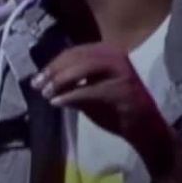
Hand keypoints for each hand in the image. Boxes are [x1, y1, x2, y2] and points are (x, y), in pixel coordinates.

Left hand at [31, 42, 173, 167]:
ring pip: (82, 68)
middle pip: (76, 56)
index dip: (54, 64)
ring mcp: (121, 70)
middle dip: (53, 71)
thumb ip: (72, 83)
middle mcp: (116, 55)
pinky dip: (69, 96)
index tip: (38, 77)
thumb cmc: (117, 110)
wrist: (144, 130)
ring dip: (60, 81)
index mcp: (108, 52)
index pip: (75, 52)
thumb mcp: (90, 92)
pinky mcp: (121, 88)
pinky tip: (56, 102)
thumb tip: (44, 81)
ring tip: (46, 93)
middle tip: (37, 84)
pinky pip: (89, 90)